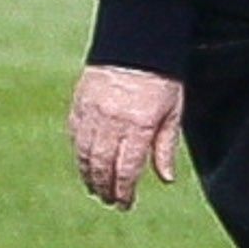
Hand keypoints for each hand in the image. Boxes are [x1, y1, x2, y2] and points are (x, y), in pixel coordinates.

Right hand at [72, 66, 186, 209]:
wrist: (136, 43)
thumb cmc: (161, 79)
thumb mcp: (173, 112)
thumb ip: (165, 147)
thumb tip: (165, 179)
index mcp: (139, 125)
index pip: (126, 169)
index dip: (124, 192)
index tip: (125, 205)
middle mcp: (113, 121)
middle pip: (102, 166)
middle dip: (105, 188)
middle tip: (109, 201)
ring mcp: (93, 111)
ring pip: (84, 153)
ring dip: (88, 175)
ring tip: (95, 189)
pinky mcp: (80, 103)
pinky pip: (75, 135)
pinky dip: (79, 153)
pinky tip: (85, 164)